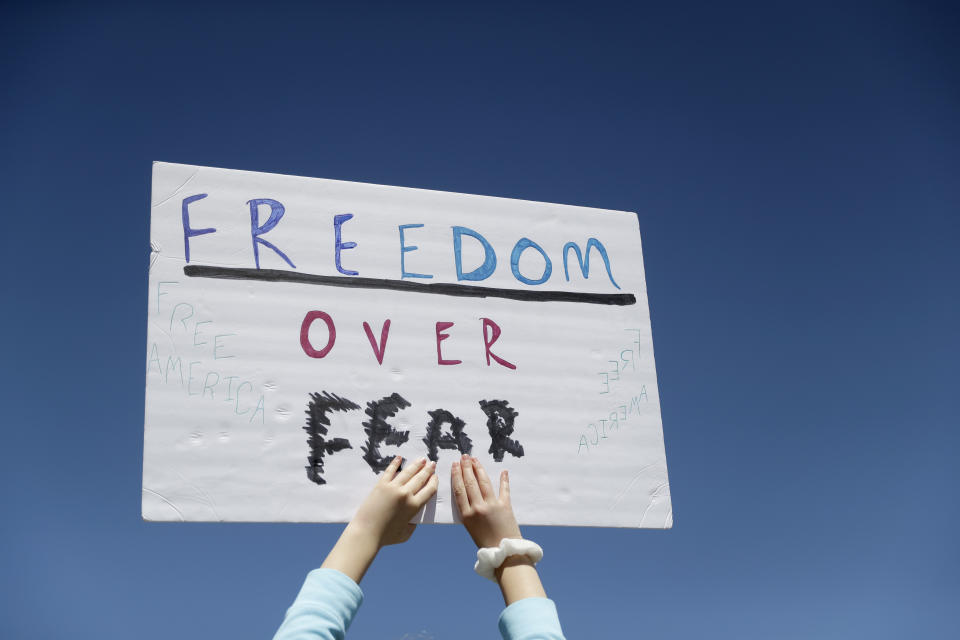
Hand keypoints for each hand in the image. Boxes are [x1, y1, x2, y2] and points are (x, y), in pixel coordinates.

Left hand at [321, 456, 437, 582]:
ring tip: (422, 459)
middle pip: (420, 478)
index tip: (435, 476)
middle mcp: (406, 494)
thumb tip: (414, 517)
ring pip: (408, 472)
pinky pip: (390, 471)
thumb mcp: (406, 534)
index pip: (429, 490)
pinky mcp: (381, 485)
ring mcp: (393, 488)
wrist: (366, 533)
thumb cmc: (386, 537)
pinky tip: (399, 458)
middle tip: (432, 463)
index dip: (434, 482)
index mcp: (414, 506)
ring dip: (416, 464)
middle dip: (428, 470)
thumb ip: (413, 525)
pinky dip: (395, 463)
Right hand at [451, 454, 520, 548]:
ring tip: (475, 460)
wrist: (504, 553)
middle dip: (466, 467)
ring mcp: (492, 506)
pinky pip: (504, 489)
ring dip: (479, 469)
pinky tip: (503, 471)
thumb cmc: (485, 542)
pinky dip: (504, 479)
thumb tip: (465, 493)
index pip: (459, 490)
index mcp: (466, 515)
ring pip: (484, 482)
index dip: (457, 475)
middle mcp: (478, 508)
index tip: (455, 464)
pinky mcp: (505, 506)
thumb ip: (467, 511)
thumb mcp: (470, 527)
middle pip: (470, 483)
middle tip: (464, 456)